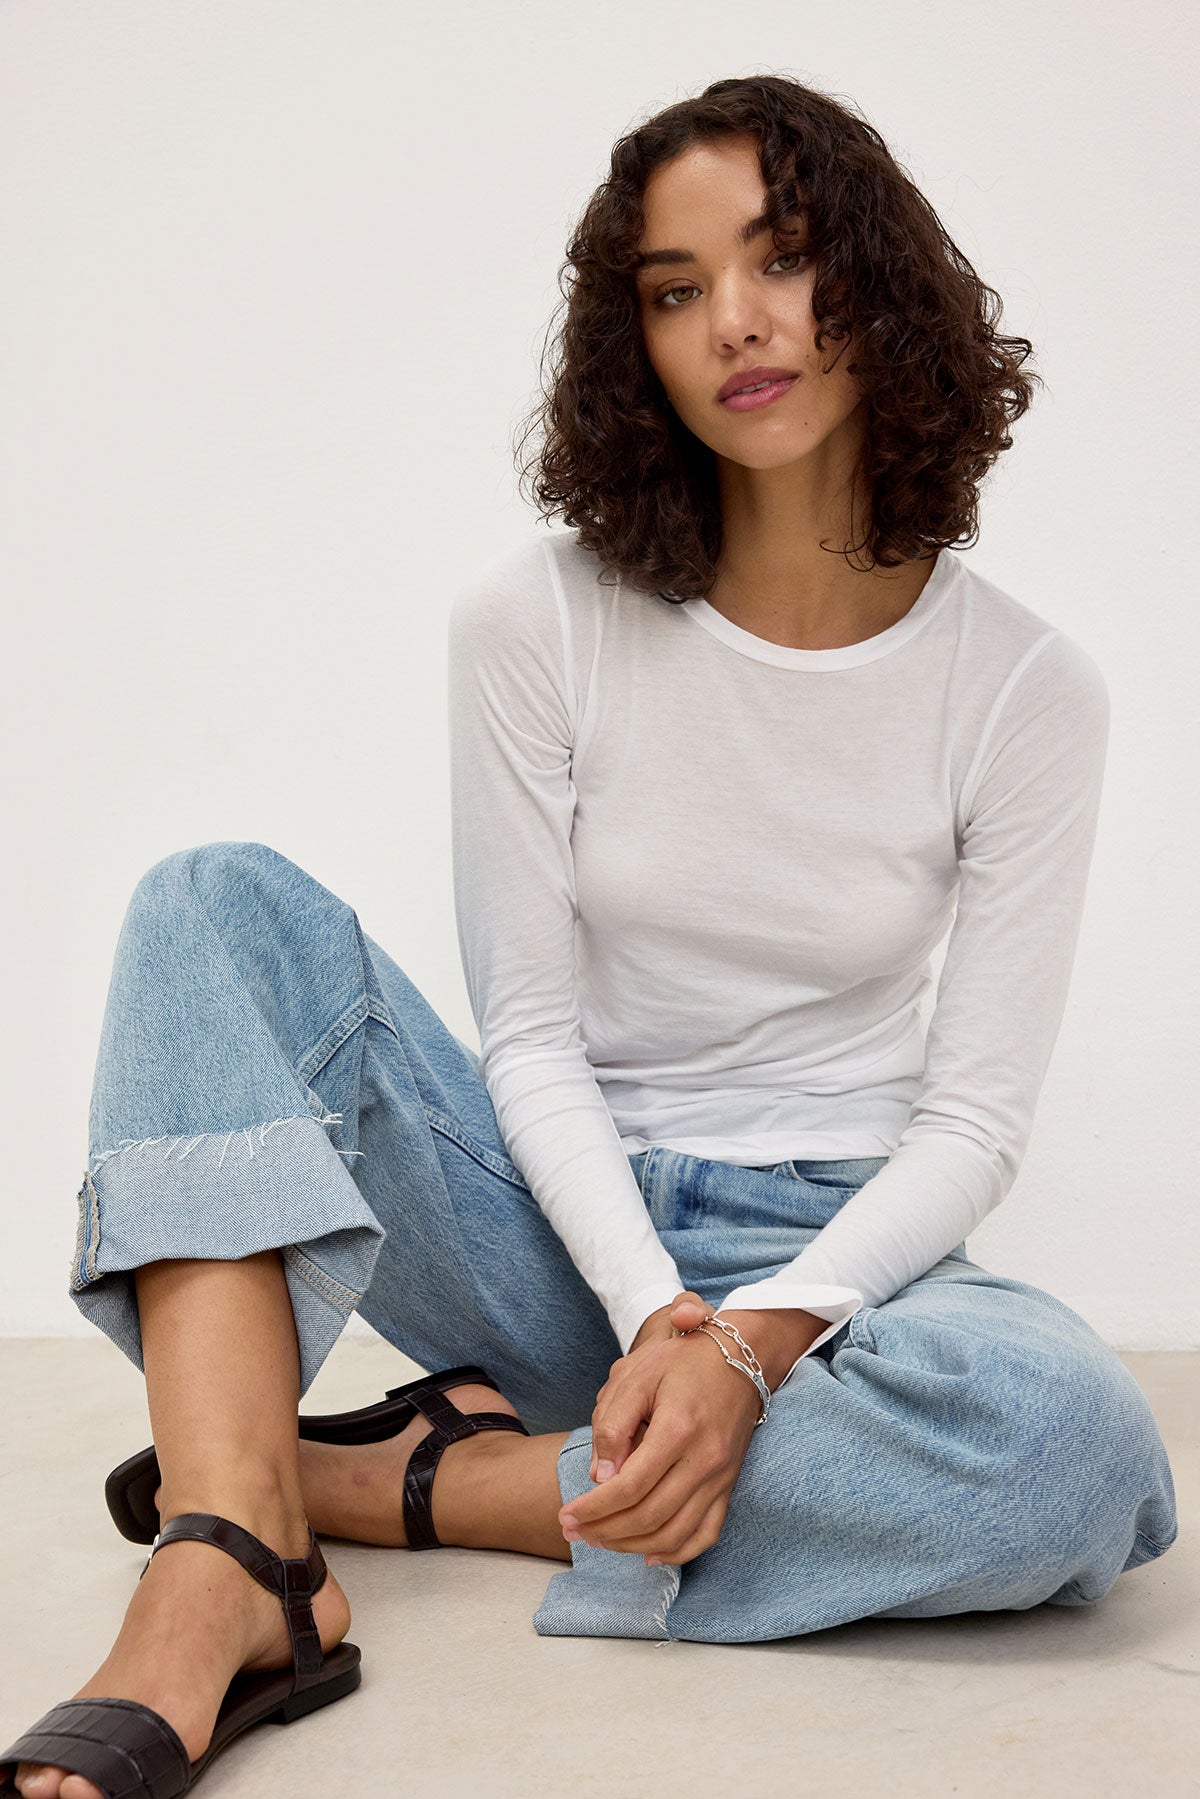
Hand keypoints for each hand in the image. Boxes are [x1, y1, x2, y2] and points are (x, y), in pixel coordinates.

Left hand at [560, 1298, 760, 1565]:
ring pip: (675, 1533)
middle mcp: (704, 1460)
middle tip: (572, 1531)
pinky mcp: (729, 1485)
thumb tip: (600, 1477)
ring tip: (599, 1540)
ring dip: (632, 1546)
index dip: (594, 1508)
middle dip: (604, 1531)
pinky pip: (706, 1534)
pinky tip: (649, 1555)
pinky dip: (677, 1552)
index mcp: (678, 1429)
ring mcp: (721, 1478)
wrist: (739, 1358)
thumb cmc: (682, 1362)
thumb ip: (613, 1424)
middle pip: (650, 1516)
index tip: (566, 1516)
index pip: (630, 1487)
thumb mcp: (637, 1375)